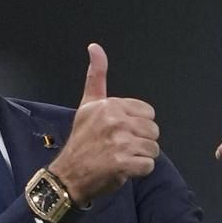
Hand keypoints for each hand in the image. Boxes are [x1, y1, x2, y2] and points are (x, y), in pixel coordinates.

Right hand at [47, 43, 160, 204]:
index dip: (137, 125)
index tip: (118, 132)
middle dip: (140, 142)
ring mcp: (120, 142)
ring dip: (140, 158)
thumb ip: (96, 76)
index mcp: (110, 105)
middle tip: (119, 148)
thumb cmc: (81, 142)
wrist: (68, 175)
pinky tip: (122, 169)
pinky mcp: (123, 163)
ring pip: (153, 149)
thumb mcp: (88, 105)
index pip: (148, 113)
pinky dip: (138, 172)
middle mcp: (115, 120)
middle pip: (153, 131)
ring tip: (120, 159)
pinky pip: (148, 166)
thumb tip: (95, 46)